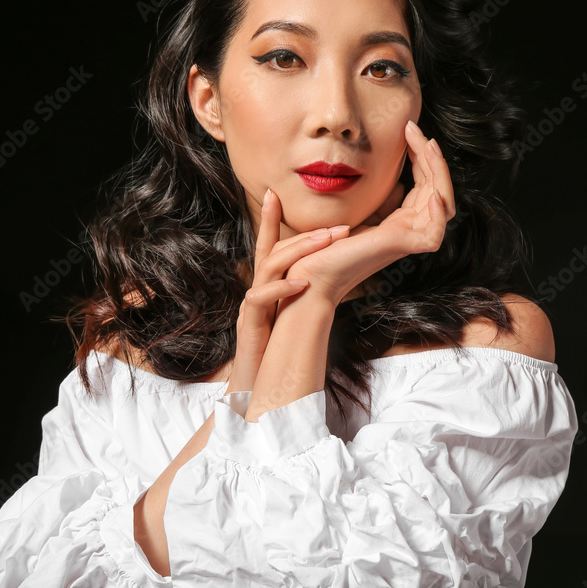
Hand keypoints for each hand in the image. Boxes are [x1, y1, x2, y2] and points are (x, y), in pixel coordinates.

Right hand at [226, 190, 348, 392]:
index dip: (269, 220)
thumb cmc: (276, 361)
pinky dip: (280, 288)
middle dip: (302, 234)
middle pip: (272, 251)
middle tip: (337, 226)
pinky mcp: (249, 326)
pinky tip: (301, 283)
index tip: (274, 193)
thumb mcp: (291, 324)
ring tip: (328, 243)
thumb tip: (328, 283)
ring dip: (299, 252)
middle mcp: (256, 293)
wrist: (256, 395)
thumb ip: (302, 302)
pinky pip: (259, 299)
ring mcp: (252, 308)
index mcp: (267, 290)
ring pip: (268, 267)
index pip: (269, 248)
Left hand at [283, 120, 455, 307]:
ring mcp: (405, 239)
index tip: (407, 129)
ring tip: (427, 146)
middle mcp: (406, 230)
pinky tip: (431, 191)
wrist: (307, 276)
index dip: (420, 156)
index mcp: (396, 222)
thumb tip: (395, 182)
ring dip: (439, 173)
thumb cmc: (321, 249)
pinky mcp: (400, 248)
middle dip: (431, 156)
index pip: (423, 184)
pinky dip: (438, 211)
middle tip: (415, 129)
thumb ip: (375, 199)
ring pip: (442, 205)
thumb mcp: (351, 211)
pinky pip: (435, 233)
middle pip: (437, 189)